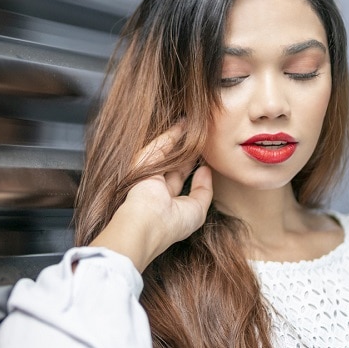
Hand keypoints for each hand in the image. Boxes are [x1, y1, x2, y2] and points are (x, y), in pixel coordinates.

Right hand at [88, 124, 212, 270]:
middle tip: (201, 137)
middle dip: (186, 152)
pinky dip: (171, 135)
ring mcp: (148, 174)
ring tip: (193, 125)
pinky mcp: (142, 163)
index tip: (203, 157)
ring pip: (166, 153)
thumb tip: (206, 170)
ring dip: (179, 140)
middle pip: (172, 164)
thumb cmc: (172, 223)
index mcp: (165, 202)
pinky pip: (159, 146)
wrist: (148, 224)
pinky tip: (183, 124)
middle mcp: (155, 188)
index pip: (178, 180)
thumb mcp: (197, 210)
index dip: (191, 169)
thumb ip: (204, 190)